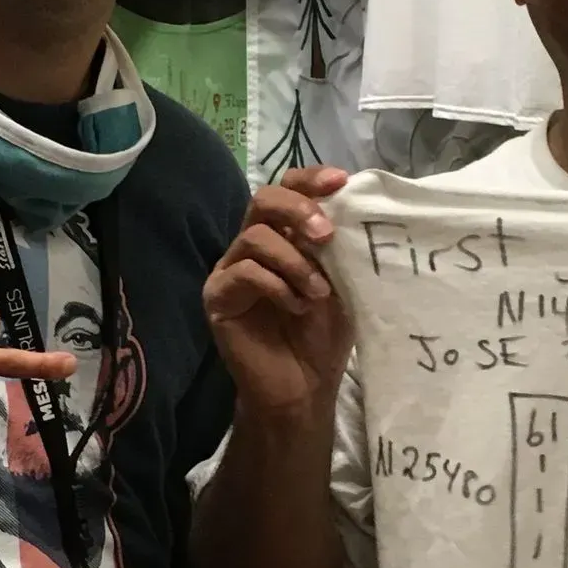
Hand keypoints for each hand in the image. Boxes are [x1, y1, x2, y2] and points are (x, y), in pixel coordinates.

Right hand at [205, 168, 354, 419]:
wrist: (304, 388)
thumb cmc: (324, 336)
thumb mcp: (342, 283)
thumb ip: (338, 247)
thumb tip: (349, 208)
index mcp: (284, 236)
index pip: (288, 188)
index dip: (311, 179)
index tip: (340, 181)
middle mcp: (253, 245)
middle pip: (263, 198)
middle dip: (298, 209)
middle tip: (325, 235)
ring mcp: (231, 269)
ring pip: (256, 236)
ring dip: (295, 261)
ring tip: (317, 292)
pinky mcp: (217, 296)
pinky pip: (244, 272)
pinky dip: (276, 286)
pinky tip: (295, 308)